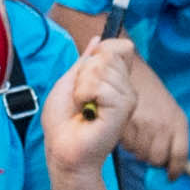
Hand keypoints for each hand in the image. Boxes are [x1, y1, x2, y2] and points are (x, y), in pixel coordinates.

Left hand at [44, 38, 143, 179]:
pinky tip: (88, 113)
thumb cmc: (63, 123)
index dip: (100, 52)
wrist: (64, 150)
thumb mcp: (68, 82)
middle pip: (107, 54)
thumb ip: (85, 61)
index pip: (120, 47)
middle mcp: (125, 87)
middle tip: (80, 98)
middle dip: (84, 73)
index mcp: (114, 80)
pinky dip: (85, 96)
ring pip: (102, 68)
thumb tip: (98, 39)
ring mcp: (126, 97)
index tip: (84, 74)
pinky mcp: (123, 108)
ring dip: (82, 87)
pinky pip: (101, 85)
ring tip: (83, 107)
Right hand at [88, 40, 189, 172]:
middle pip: (158, 159)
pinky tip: (124, 130)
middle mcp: (164, 125)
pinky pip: (127, 146)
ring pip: (140, 154)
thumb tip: (170, 161)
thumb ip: (171, 130)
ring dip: (137, 149)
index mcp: (178, 121)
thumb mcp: (167, 106)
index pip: (180, 156)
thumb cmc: (148, 88)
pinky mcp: (126, 125)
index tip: (171, 176)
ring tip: (133, 133)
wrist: (126, 65)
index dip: (175, 170)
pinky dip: (125, 141)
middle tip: (145, 147)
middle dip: (151, 157)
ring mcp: (145, 126)